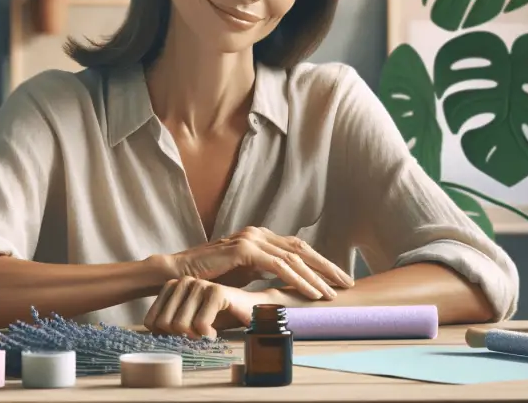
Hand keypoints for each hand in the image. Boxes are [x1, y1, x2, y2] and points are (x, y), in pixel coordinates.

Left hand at [143, 276, 273, 338]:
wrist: (249, 311)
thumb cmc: (219, 318)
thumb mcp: (188, 322)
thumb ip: (169, 326)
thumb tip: (154, 338)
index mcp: (173, 287)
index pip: (151, 320)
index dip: (165, 335)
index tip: (183, 335)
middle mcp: (184, 282)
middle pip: (164, 324)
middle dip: (180, 337)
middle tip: (197, 335)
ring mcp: (200, 285)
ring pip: (180, 325)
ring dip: (195, 337)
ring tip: (207, 333)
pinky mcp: (216, 292)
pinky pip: (200, 324)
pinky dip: (207, 335)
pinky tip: (214, 333)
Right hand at [160, 226, 352, 299]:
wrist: (179, 276)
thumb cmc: (210, 277)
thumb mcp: (244, 273)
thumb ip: (265, 271)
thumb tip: (287, 282)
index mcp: (261, 237)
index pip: (298, 248)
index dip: (321, 263)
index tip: (338, 279)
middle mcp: (259, 233)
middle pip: (302, 249)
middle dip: (327, 267)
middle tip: (348, 284)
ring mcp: (252, 239)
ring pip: (294, 257)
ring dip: (316, 276)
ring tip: (332, 294)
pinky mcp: (244, 250)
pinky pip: (278, 266)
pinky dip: (298, 279)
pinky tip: (311, 292)